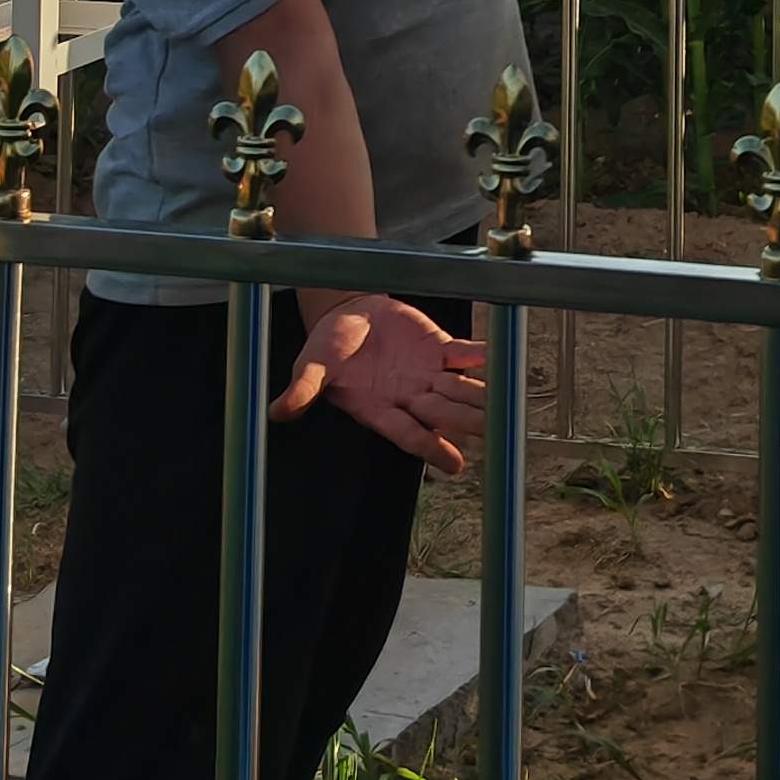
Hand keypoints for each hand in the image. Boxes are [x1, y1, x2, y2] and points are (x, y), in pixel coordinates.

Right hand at [274, 294, 486, 470]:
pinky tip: (495, 356)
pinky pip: (462, 353)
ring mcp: (426, 373)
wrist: (347, 313)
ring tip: (503, 405)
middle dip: (465, 422)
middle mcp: (408, 397)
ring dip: (479, 396)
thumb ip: (302, 390)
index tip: (454, 466)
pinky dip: (479, 354)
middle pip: (441, 414)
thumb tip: (276, 411)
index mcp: (379, 409)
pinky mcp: (437, 347)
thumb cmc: (328, 348)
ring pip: (457, 389)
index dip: (431, 448)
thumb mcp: (312, 367)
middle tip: (493, 431)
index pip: (409, 434)